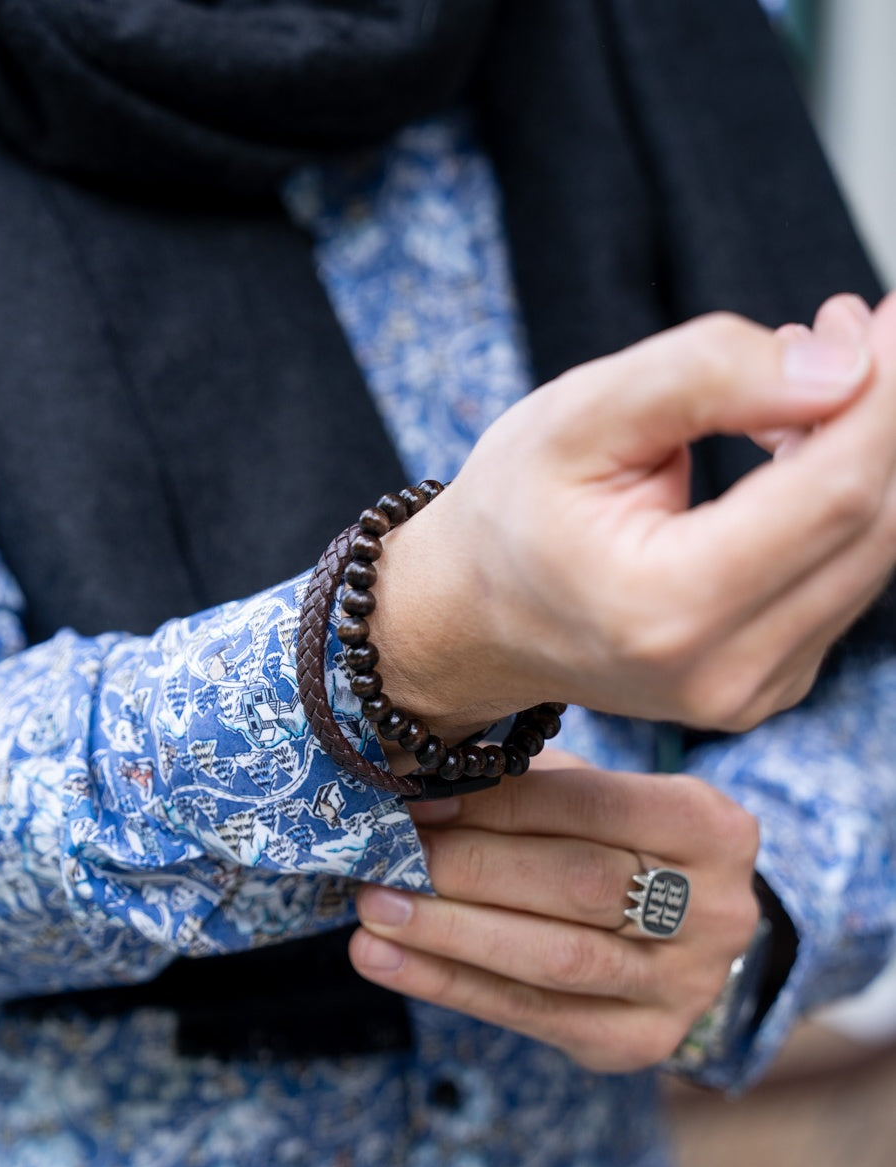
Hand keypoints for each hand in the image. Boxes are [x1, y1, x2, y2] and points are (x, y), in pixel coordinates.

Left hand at [349, 760, 759, 1071]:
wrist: (679, 933)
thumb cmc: (616, 843)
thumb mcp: (592, 795)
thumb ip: (525, 786)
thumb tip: (418, 785)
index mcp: (712, 827)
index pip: (594, 807)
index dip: (500, 805)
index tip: (419, 802)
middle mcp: (717, 911)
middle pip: (578, 884)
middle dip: (471, 868)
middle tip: (387, 856)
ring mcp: (685, 986)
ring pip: (554, 957)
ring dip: (451, 932)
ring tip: (374, 908)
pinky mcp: (639, 1041)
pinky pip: (530, 1015)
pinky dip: (448, 984)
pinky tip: (384, 959)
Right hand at [369, 293, 895, 736]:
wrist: (471, 620)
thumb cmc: (512, 513)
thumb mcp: (576, 415)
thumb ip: (704, 376)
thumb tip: (844, 367)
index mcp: (667, 608)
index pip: (836, 491)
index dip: (884, 394)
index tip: (891, 314)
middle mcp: (723, 672)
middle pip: (870, 523)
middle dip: (879, 411)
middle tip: (846, 327)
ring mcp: (752, 692)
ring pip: (870, 551)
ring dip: (863, 453)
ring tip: (803, 382)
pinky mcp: (769, 686)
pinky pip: (844, 579)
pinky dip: (839, 503)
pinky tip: (791, 451)